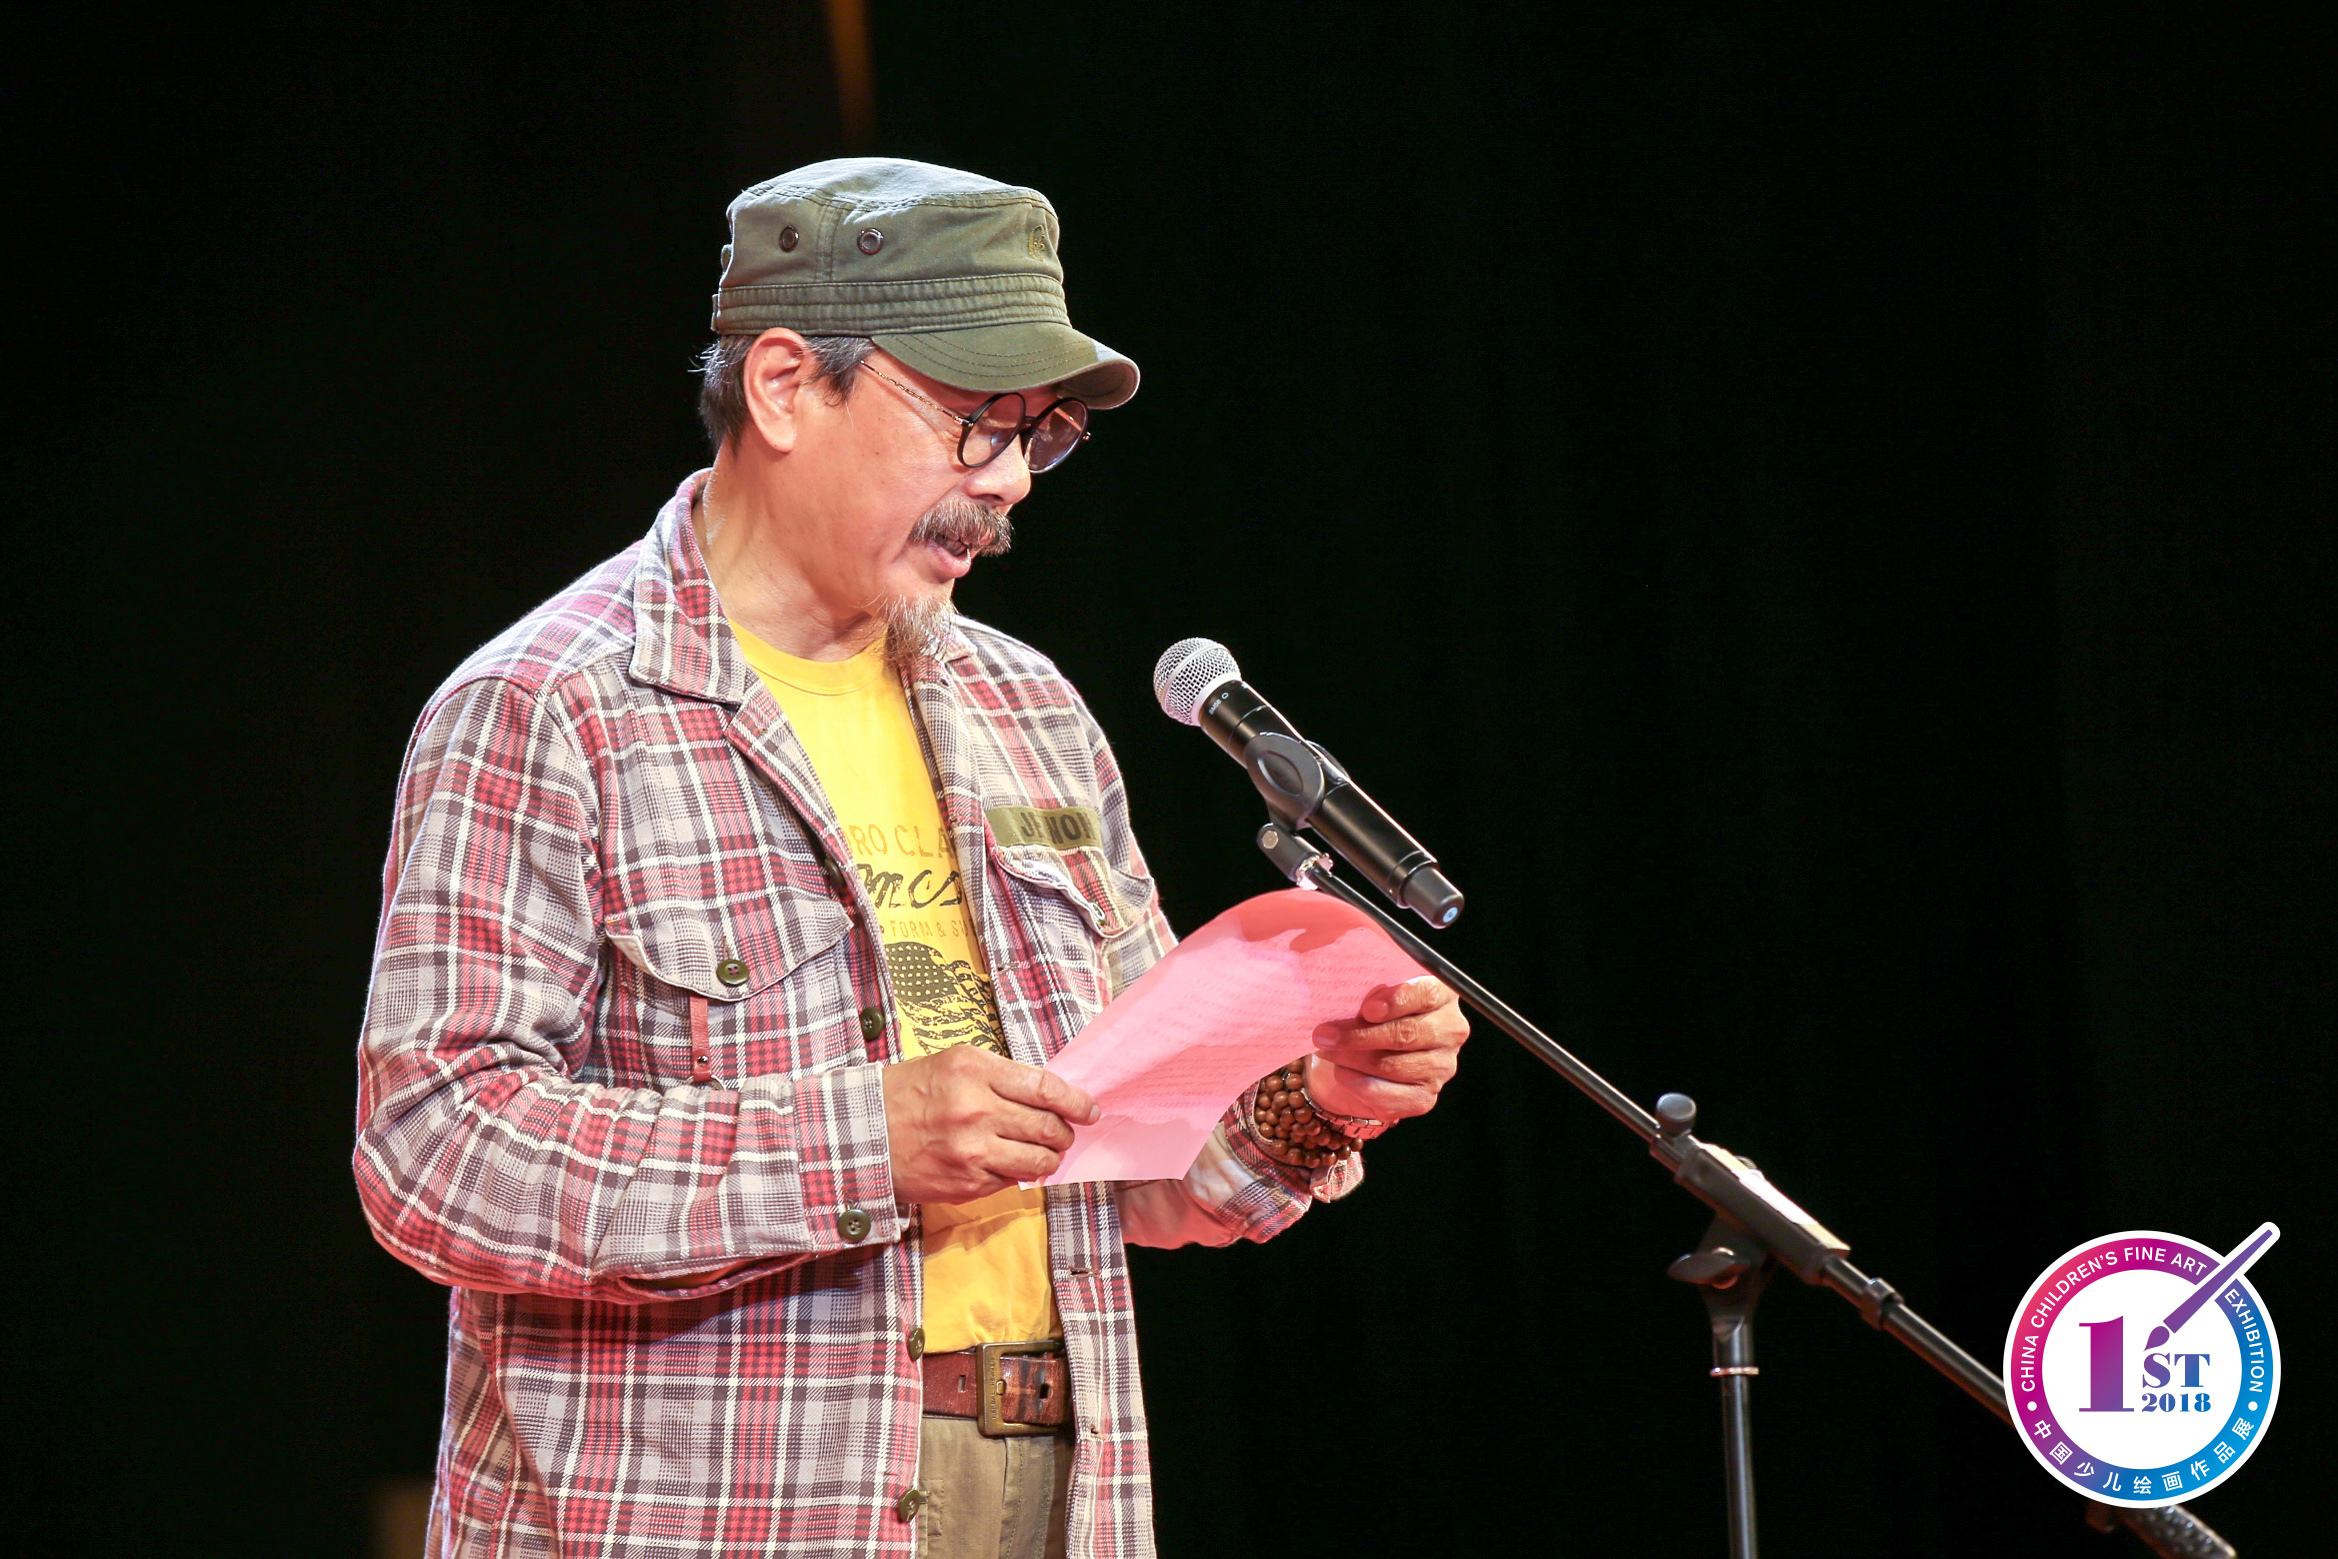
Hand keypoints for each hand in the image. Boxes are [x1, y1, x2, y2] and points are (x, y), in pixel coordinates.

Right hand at [882, 1046, 1099, 1203]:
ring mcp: (972, 1151)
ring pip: (1038, 1161)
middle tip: (1064, 1133)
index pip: (1045, 1088)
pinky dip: (1016, 1174)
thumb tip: (1050, 1096)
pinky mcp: (967, 1183)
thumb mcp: (953, 1064)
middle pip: (1048, 1126)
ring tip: (1044, 1153)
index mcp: (974, 1070)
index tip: (1089, 1109)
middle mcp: (975, 1109)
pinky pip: (1012, 1181)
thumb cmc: (909, 1093)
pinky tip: (1005, 1163)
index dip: (1076, 1101)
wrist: (863, 1134)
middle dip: (1064, 1133)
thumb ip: (1000, 1076)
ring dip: (1049, 1158)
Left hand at [1305, 976, 1468, 1122]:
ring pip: (1392, 1065)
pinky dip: (1358, 1084)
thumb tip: (1357, 1004)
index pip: (1427, 995)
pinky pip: (1388, 1095)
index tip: (1367, 1009)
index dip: (1397, 1001)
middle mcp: (1449, 1031)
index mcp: (1441, 996)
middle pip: (1407, 1033)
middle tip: (1326, 1034)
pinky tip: (1341, 1073)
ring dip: (1351, 1059)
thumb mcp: (1368, 996)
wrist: (1364, 1055)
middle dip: (1361, 1034)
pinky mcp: (1425, 1096)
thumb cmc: (1368, 1016)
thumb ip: (1368, 994)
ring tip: (1326, 1050)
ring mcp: (1441, 1067)